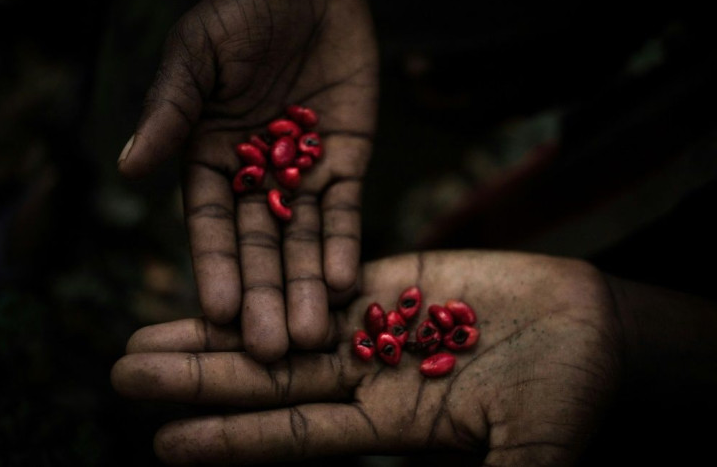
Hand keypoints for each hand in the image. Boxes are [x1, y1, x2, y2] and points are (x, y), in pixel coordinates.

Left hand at [112, 251, 622, 465]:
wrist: (592, 330)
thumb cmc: (568, 399)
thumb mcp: (525, 458)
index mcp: (390, 425)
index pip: (293, 437)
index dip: (231, 441)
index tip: (164, 447)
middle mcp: (368, 377)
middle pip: (268, 378)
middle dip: (199, 378)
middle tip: (124, 373)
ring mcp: (376, 324)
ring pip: (282, 322)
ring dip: (220, 326)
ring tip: (149, 328)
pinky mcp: (393, 276)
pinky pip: (325, 273)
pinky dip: (280, 273)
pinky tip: (233, 268)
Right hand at [116, 0, 377, 361]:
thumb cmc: (242, 12)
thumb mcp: (197, 56)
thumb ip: (171, 111)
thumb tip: (128, 166)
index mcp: (211, 159)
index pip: (212, 225)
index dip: (216, 268)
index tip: (217, 313)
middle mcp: (258, 177)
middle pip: (261, 247)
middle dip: (265, 297)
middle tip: (269, 351)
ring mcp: (305, 174)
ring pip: (305, 241)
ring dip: (305, 287)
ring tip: (311, 335)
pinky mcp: (348, 162)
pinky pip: (347, 211)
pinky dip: (345, 245)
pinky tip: (343, 283)